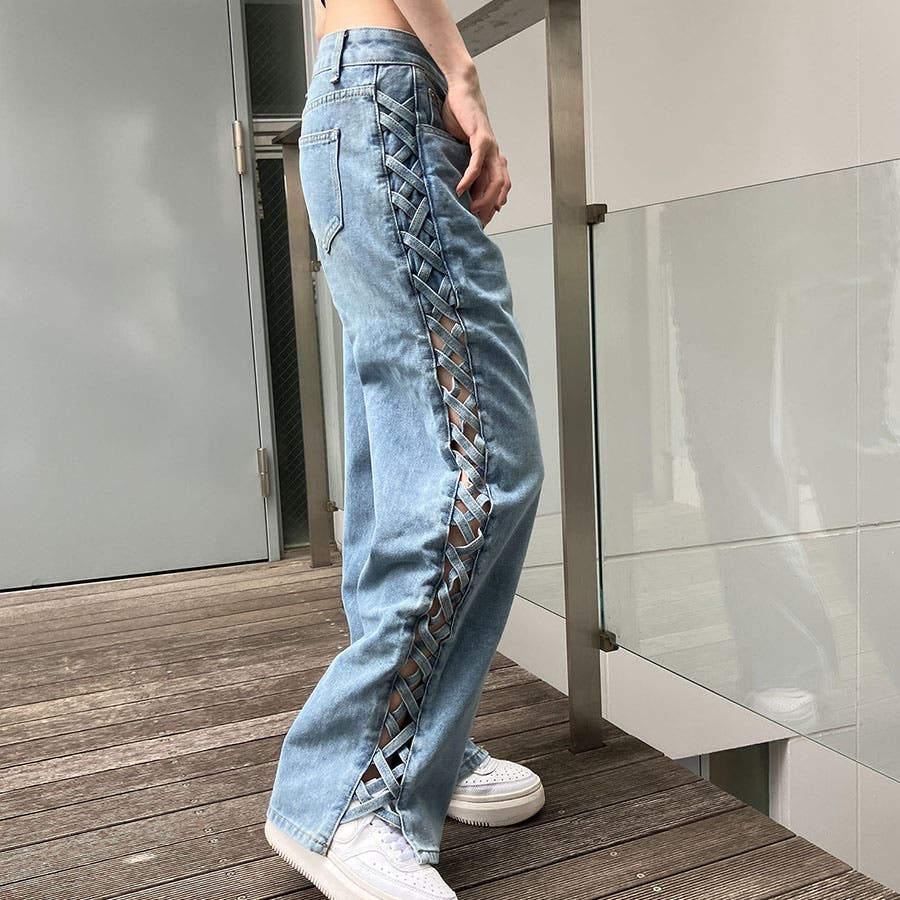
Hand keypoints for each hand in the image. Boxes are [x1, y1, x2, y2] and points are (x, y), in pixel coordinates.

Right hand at [440, 72, 510, 226]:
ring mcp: (491, 146)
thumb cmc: (459, 117)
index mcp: (493, 159)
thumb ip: (461, 164)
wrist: (461, 90)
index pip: (498, 189)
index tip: (480, 222)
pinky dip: (470, 178)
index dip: (491, 207)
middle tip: (477, 222)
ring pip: (495, 179)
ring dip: (484, 197)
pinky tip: (460, 188)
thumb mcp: (459, 147)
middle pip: (501, 188)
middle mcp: (496, 154)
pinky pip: (478, 163)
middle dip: (490, 207)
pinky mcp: (481, 137)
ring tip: (471, 210)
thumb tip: (453, 186)